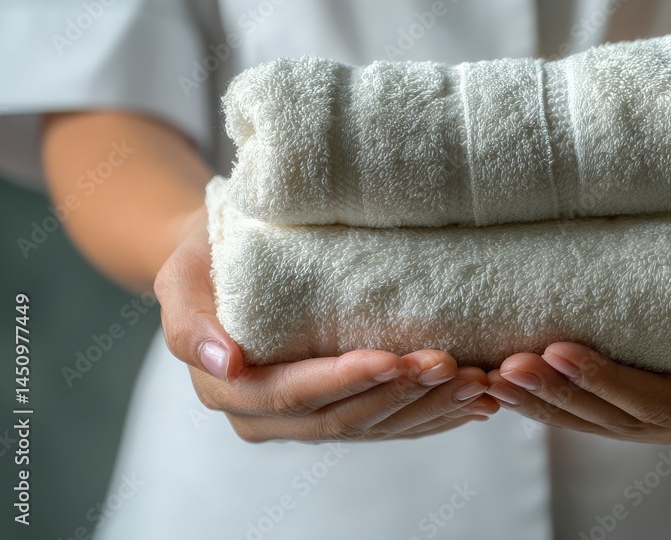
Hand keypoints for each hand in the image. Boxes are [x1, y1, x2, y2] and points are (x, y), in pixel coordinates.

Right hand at [154, 207, 498, 442]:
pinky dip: (433, 416)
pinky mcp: (339, 411)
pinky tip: (473, 402)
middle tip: (448, 365)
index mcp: (230, 390)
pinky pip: (388, 424)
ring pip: (373, 426)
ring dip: (427, 409)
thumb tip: (225, 362)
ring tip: (474, 382)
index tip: (390, 358)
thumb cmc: (204, 260)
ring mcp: (306, 420)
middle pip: (342, 417)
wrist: (222, 262)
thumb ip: (190, 324)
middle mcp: (267, 417)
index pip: (294, 394)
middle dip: (398, 394)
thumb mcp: (179, 279)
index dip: (345, 381)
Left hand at [484, 201, 670, 445]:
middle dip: (558, 395)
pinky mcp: (640, 401)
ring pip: (596, 421)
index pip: (659, 403)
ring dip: (542, 403)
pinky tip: (506, 385)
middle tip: (505, 367)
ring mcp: (666, 419)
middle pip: (617, 418)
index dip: (606, 383)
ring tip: (492, 378)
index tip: (557, 351)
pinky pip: (592, 410)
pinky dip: (549, 399)